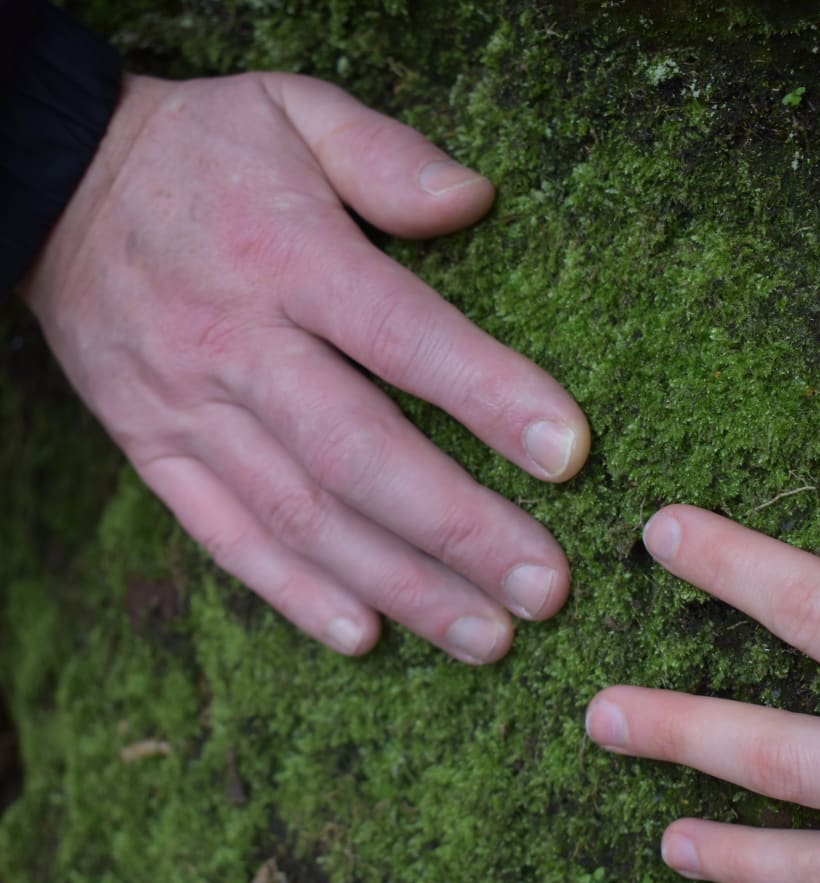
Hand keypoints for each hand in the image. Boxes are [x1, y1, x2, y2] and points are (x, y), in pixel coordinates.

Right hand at [20, 73, 588, 662]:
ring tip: (484, 636)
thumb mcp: (292, 111)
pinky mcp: (154, 452)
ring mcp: (189, 411)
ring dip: (398, 586)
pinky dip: (293, 594)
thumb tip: (476, 200)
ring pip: (302, 517)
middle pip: (359, 455)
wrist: (55, 187)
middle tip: (543, 590)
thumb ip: (385, 156)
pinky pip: (224, 536)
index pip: (403, 337)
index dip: (489, 397)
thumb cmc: (201, 153)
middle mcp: (237, 345)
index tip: (568, 454)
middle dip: (458, 532)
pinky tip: (364, 637)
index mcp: (287, 258)